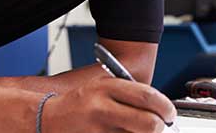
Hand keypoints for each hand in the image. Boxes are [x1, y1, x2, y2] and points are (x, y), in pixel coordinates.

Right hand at [42, 77, 175, 132]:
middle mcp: (101, 108)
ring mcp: (97, 130)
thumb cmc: (81, 104)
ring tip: (137, 130)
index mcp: (106, 87)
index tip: (169, 113)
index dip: (166, 107)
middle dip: (160, 127)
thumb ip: (130, 95)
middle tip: (160, 126)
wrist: (46, 119)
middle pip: (149, 124)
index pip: (147, 97)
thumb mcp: (103, 87)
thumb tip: (161, 109)